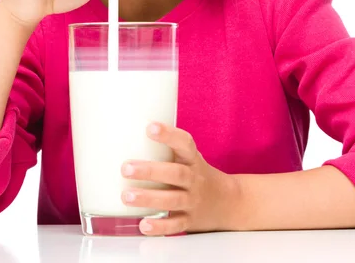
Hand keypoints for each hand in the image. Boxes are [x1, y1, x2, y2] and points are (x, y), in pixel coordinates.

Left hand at [120, 123, 236, 235]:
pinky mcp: (190, 221)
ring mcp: (193, 201)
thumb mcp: (189, 158)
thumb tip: (127, 137)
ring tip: (126, 196)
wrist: (229, 202)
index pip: (184, 143)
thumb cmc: (198, 175)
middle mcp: (194, 179)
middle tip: (126, 168)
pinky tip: (143, 225)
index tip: (150, 127)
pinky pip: (175, 225)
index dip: (168, 134)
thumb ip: (166, 150)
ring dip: (149, 198)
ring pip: (173, 200)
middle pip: (176, 173)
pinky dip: (159, 227)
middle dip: (150, 171)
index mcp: (193, 160)